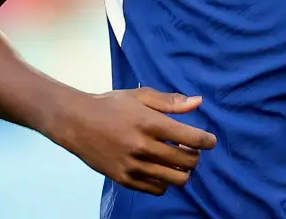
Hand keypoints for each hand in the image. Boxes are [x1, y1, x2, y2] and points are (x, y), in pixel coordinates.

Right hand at [45, 87, 217, 195]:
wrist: (76, 122)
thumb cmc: (110, 105)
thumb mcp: (140, 97)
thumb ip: (170, 102)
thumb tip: (198, 102)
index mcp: (150, 123)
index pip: (191, 138)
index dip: (207, 141)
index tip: (210, 140)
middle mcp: (143, 146)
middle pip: (187, 162)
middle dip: (195, 156)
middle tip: (191, 150)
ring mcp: (133, 165)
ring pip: (175, 179)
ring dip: (183, 171)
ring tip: (177, 162)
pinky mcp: (124, 179)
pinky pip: (156, 189)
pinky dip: (164, 182)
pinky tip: (161, 170)